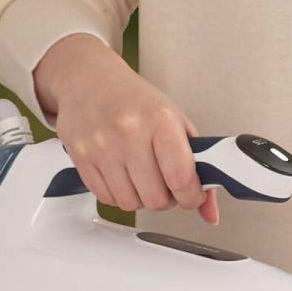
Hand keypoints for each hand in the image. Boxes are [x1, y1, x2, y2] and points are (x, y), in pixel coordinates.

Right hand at [34, 34, 218, 223]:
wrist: (90, 79)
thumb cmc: (135, 100)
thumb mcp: (175, 122)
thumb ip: (198, 166)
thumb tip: (209, 211)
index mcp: (160, 120)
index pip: (181, 178)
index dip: (191, 197)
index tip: (192, 196)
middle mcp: (130, 132)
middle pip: (155, 199)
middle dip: (166, 199)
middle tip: (165, 184)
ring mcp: (102, 146)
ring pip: (130, 204)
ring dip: (140, 198)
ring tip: (141, 176)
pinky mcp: (81, 158)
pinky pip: (107, 198)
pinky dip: (118, 195)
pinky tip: (121, 175)